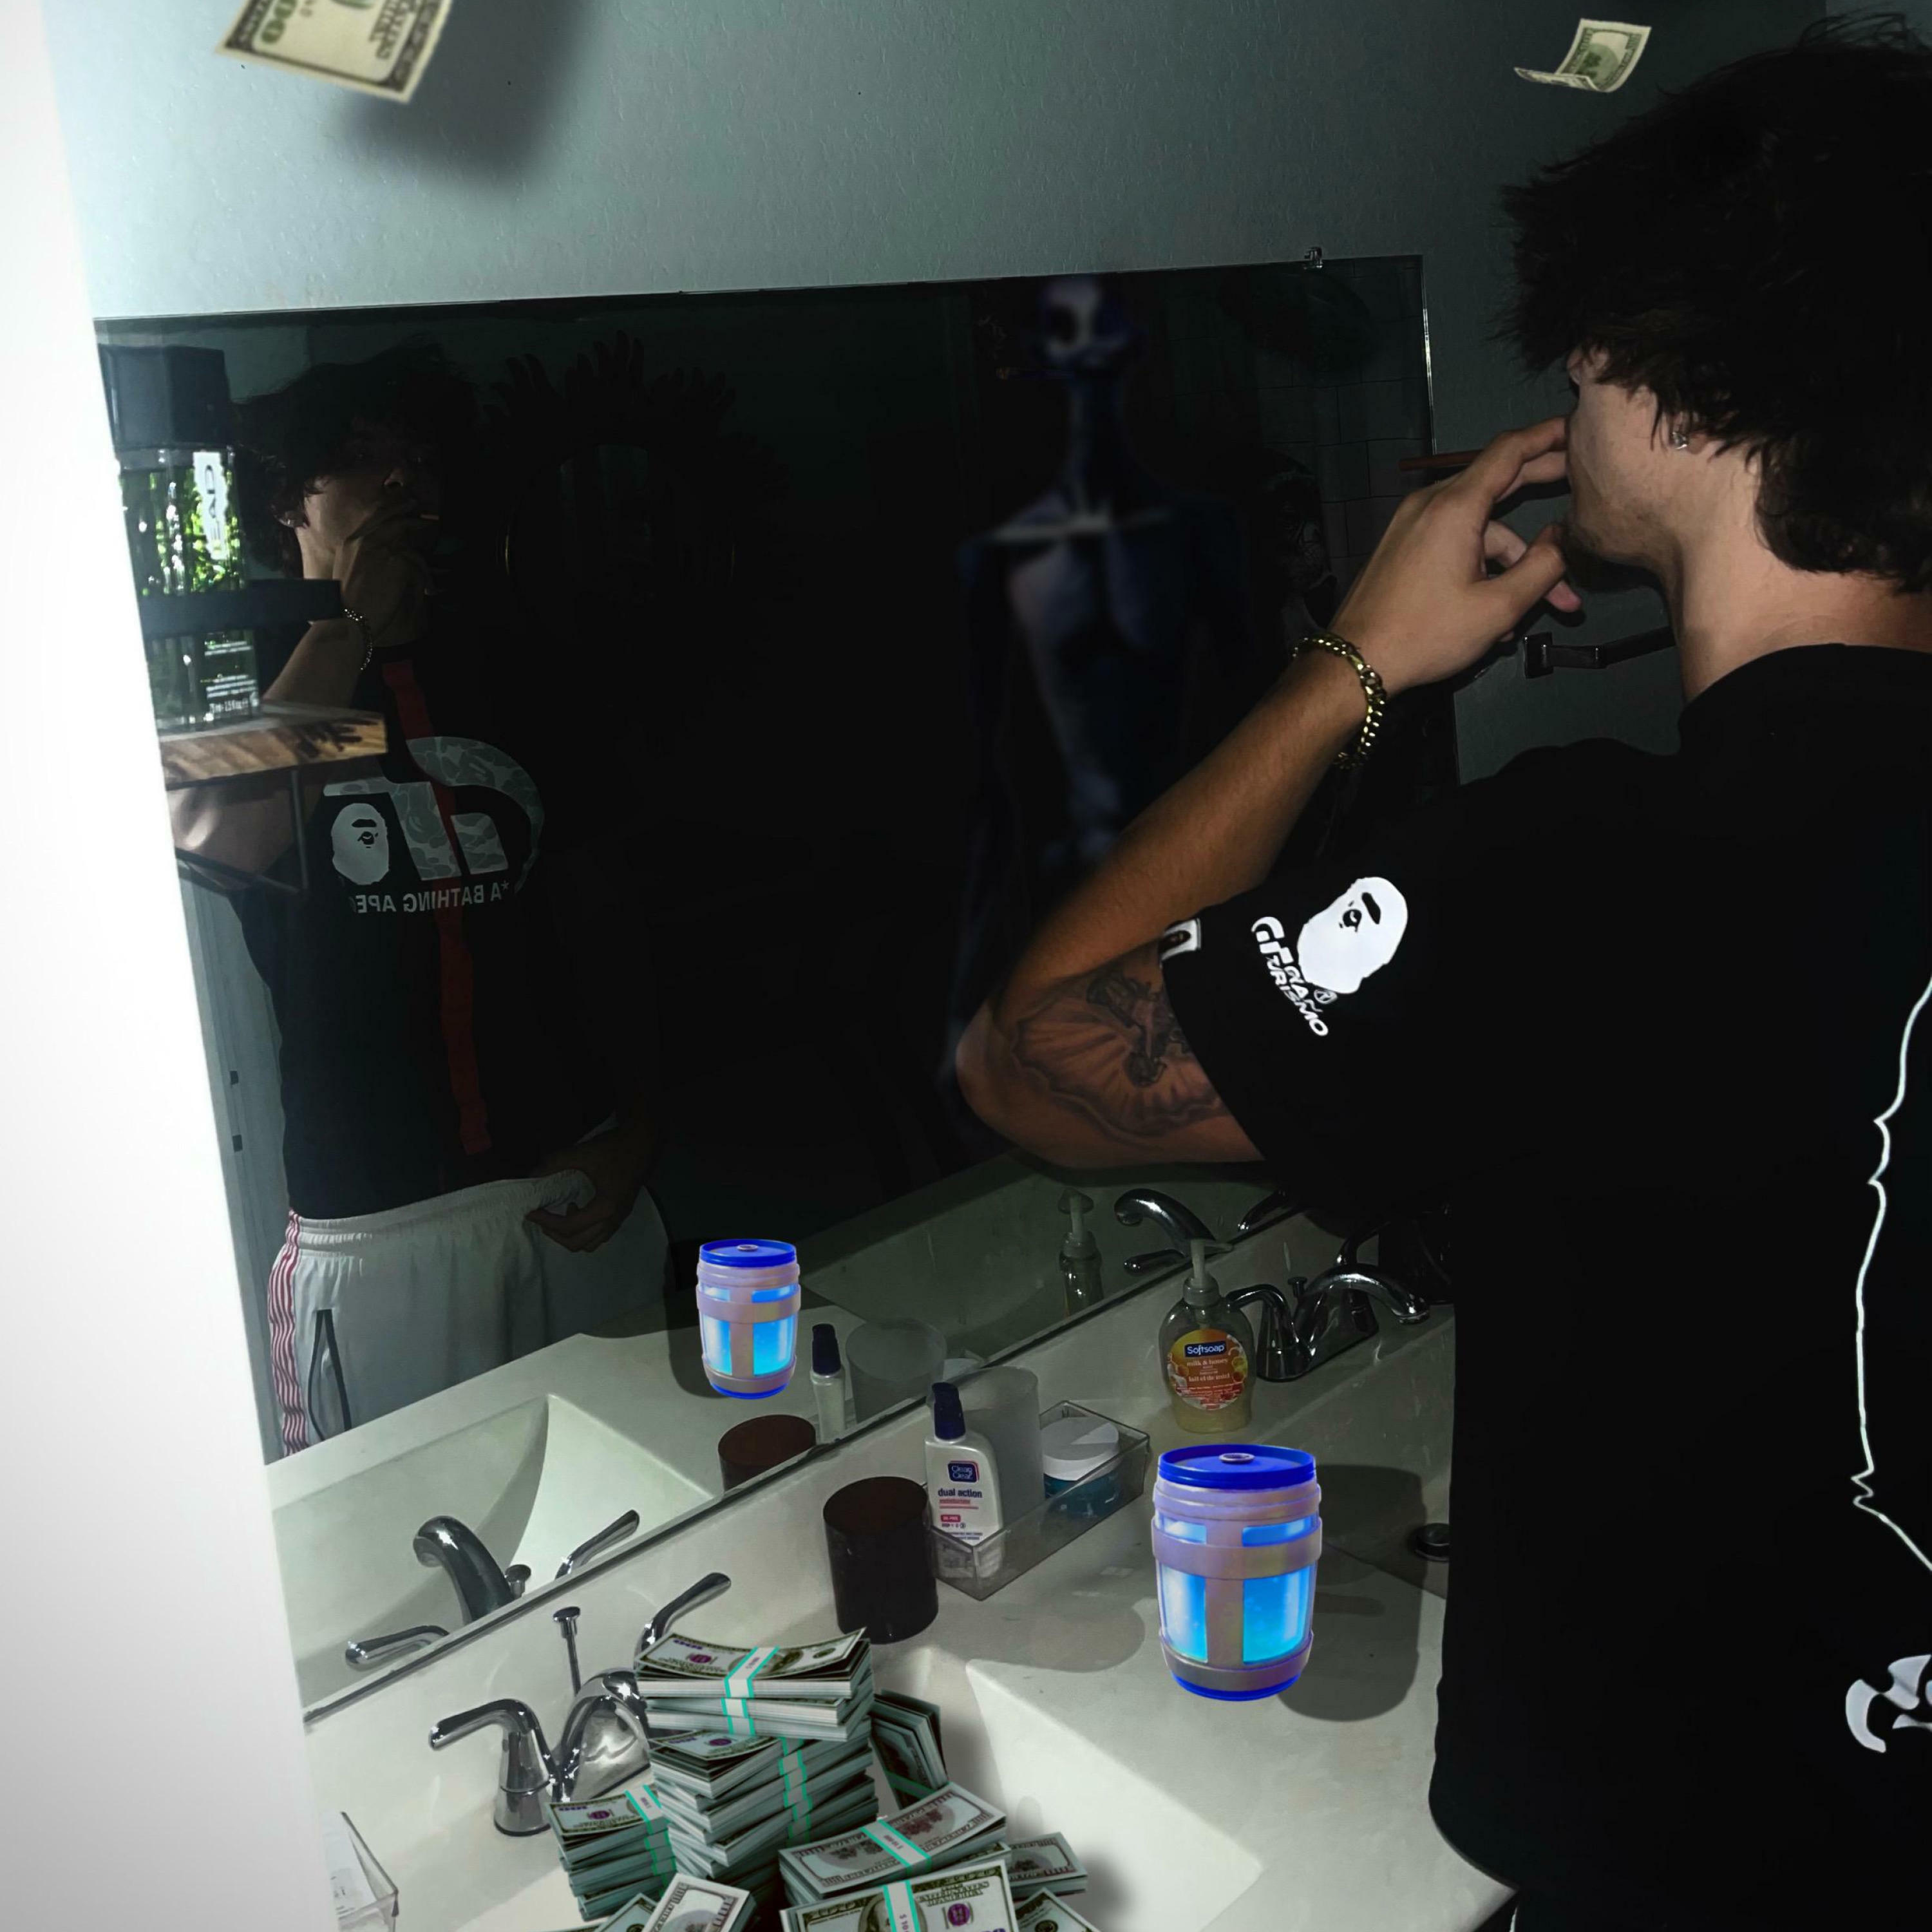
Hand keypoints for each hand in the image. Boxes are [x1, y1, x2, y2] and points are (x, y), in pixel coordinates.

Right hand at [333, 498, 437, 650]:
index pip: (376, 516)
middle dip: (412, 518)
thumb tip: (384, 551)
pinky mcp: (398, 561)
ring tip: (430, 576)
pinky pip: (419, 565)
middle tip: (426, 519)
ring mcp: (383, 548)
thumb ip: (362, 555)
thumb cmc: (346, 601)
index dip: (393, 510)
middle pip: (395, 520)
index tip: (406, 507)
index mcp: (352, 541)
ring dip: (422, 562)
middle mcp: (366, 539)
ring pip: (410, 546)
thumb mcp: (348, 569)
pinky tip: (428, 591)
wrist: (348, 617)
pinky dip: (426, 579)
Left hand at [527, 1120, 656, 1252]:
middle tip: (542, 1218)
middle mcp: (613, 1220)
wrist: (642, 1143)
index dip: (546, 1221)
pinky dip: (583, 1232)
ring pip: (590, 1244)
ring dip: (570, 1236)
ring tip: (559, 1217)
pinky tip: (578, 1210)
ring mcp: (619, 1219)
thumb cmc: (613, 1149)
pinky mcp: (621, 1215)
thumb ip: (554, 1164)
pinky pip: (599, 1236)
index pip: (568, 1226)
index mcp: (604, 1208)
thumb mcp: (581, 1154)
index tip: (531, 1212)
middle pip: (577, 1243)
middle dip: (555, 1234)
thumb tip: (532, 1176)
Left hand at [1328, 415, 1582, 695]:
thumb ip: (1541, 568)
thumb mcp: (1498, 608)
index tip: (1577, 429)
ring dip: (1514, 562)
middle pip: (1497, 482)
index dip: (1547, 436)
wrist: (1355, 662)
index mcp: (1455, 507)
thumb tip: (1563, 538)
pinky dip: (1482, 570)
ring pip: (1479, 529)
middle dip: (1543, 486)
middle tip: (1584, 483)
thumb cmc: (1427, 634)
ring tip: (1552, 604)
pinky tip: (1500, 616)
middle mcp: (1431, 504)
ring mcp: (1413, 525)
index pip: (1509, 451)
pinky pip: (1454, 545)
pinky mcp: (1405, 547)